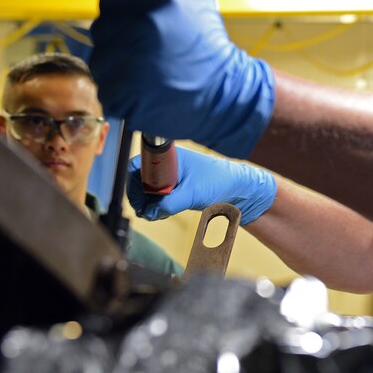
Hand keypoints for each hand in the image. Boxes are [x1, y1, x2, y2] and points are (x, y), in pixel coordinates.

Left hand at [89, 0, 274, 157]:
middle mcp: (139, 28)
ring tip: (146, 67)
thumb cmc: (210, 42)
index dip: (124, 6)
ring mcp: (128, 63)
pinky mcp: (122, 93)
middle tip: (147, 45)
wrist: (223, 93)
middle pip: (103, 25)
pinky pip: (105, 84)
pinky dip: (118, 87)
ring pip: (100, 55)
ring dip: (116, 61)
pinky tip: (143, 86)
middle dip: (120, 33)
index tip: (141, 18)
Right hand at [128, 147, 275, 225]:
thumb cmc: (220, 182)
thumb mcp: (192, 193)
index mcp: (169, 158)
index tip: (137, 198)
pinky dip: (157, 208)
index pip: (139, 165)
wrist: (240, 190)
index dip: (133, 181)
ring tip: (157, 213)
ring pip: (148, 192)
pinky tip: (164, 214)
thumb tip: (149, 213)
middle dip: (140, 198)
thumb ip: (169, 203)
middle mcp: (168, 166)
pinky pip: (158, 199)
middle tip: (146, 211)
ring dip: (149, 205)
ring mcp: (171, 179)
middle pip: (140, 181)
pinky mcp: (176, 191)